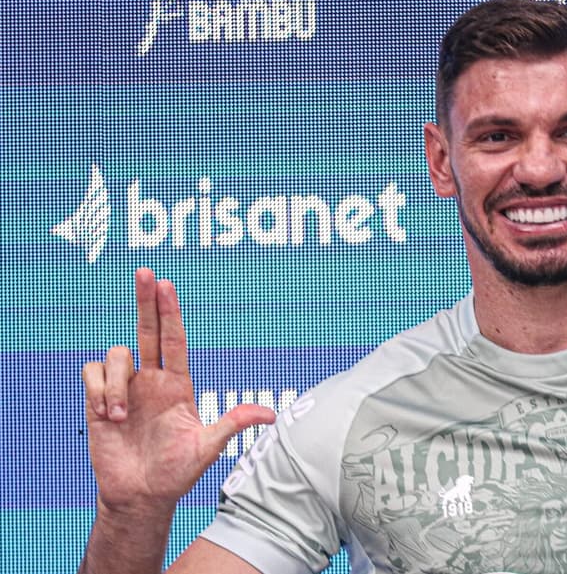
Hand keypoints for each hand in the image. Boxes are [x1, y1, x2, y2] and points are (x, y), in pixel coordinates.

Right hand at [82, 268, 275, 515]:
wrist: (141, 496)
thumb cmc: (177, 473)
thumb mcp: (208, 448)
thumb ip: (233, 425)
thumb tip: (271, 415)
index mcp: (177, 384)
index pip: (174, 340)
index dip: (170, 312)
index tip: (166, 285)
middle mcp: (151, 379)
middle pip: (147, 329)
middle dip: (145, 300)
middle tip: (145, 272)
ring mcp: (125, 388)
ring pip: (116, 354)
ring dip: (116, 383)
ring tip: (121, 416)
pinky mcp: (98, 400)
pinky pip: (92, 372)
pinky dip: (98, 390)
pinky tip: (109, 417)